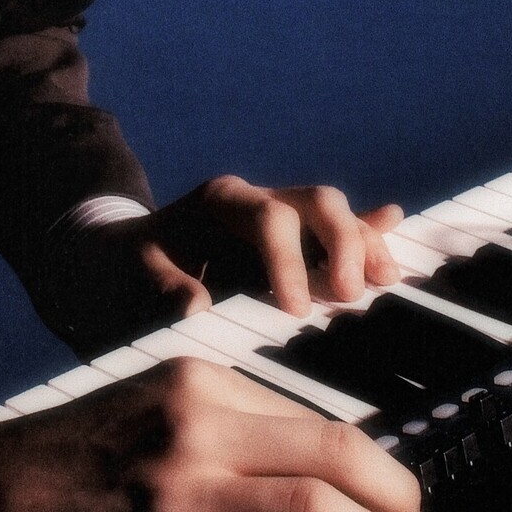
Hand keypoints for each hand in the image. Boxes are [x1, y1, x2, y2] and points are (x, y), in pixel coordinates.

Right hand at [0, 360, 424, 511]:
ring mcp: (173, 506)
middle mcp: (191, 432)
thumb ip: (224, 422)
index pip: (323, 417)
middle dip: (399, 501)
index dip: (376, 465)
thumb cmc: (66, 459)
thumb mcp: (147, 404)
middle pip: (341, 454)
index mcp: (195, 384)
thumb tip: (320, 466)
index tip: (391, 494)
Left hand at [62, 182, 403, 341]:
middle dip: (342, 243)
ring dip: (365, 245)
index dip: (288, 261)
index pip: (268, 218)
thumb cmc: (124, 271)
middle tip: (348, 296)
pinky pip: (337, 230)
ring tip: (385, 283)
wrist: (114, 259)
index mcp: (219, 203)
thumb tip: (195, 306)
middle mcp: (256, 202)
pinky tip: (396, 247)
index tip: (293, 310)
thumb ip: (159, 291)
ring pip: (335, 214)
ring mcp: (279, 218)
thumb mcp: (129, 278)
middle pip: (316, 201)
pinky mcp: (292, 242)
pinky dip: (367, 237)